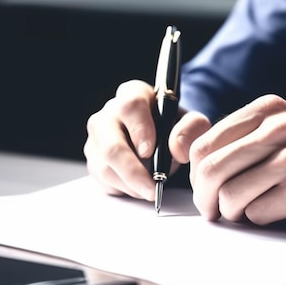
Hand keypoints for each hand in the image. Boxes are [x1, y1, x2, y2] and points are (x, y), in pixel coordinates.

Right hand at [84, 79, 209, 200]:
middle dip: (133, 171)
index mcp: (132, 95)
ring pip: (105, 168)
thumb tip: (177, 148)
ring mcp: (96, 139)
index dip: (140, 130)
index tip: (150, 151)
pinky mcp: (93, 160)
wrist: (162, 139)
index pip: (130, 106)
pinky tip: (140, 187)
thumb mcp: (190, 122)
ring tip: (152, 189)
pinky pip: (104, 181)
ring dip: (131, 185)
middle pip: (111, 145)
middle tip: (153, 188)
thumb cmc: (172, 127)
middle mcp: (108, 114)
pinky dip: (125, 189)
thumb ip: (192, 128)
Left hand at [185, 94, 285, 228]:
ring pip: (228, 195)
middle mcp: (278, 127)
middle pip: (209, 169)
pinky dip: (260, 219)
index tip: (206, 189)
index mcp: (267, 109)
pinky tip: (279, 211)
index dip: (196, 174)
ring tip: (248, 212)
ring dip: (232, 213)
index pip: (203, 143)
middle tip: (214, 211)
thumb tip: (193, 163)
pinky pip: (255, 214)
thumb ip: (243, 139)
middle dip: (205, 199)